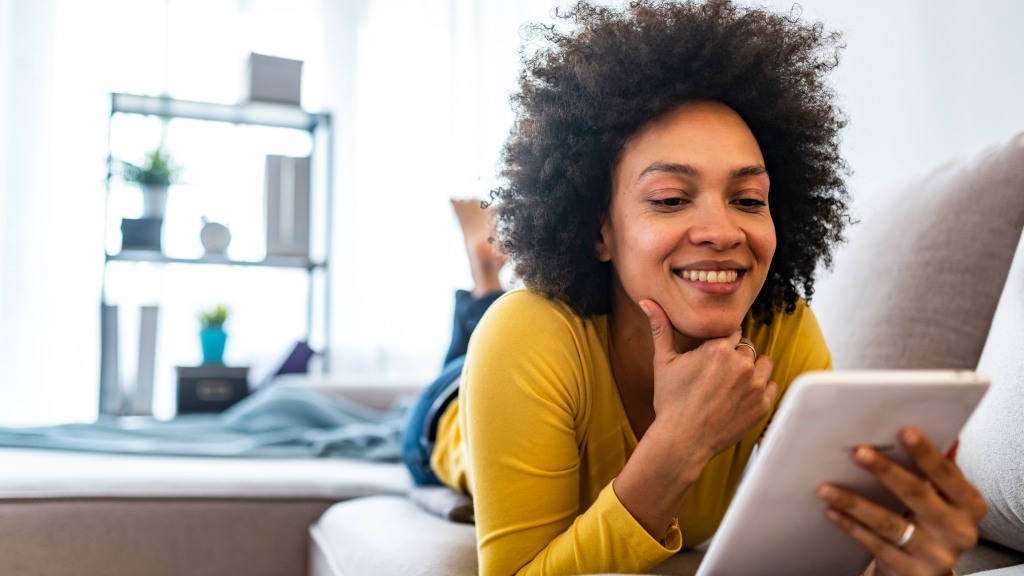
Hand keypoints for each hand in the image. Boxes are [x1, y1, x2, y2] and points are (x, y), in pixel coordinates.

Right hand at [639, 298, 776, 455]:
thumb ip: (660, 327)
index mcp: (719, 349)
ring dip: (751, 369)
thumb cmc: (670, 401)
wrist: (682, 441)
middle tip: (717, 375)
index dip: (721, 343)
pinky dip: (759, 390)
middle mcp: (741, 364)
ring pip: (763, 363)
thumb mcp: (663, 362)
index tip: (711, 358)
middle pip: (747, 346)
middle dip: (735, 356)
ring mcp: (755, 386)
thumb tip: (645, 300)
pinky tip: (740, 398)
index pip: (732, 331)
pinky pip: (771, 386)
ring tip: (731, 384)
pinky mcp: (763, 405)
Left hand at [817, 427, 986, 575]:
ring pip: (890, 523)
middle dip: (886, 471)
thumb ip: (939, 468)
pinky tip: (832, 511)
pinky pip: (876, 545)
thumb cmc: (930, 522)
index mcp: (970, 505)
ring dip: (855, 502)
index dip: (926, 453)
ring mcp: (936, 554)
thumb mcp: (942, 497)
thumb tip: (942, 431)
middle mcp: (958, 531)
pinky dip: (852, 526)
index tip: (903, 431)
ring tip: (826, 487)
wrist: (925, 570)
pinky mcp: (912, 572)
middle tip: (858, 452)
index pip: (947, 474)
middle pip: (917, 495)